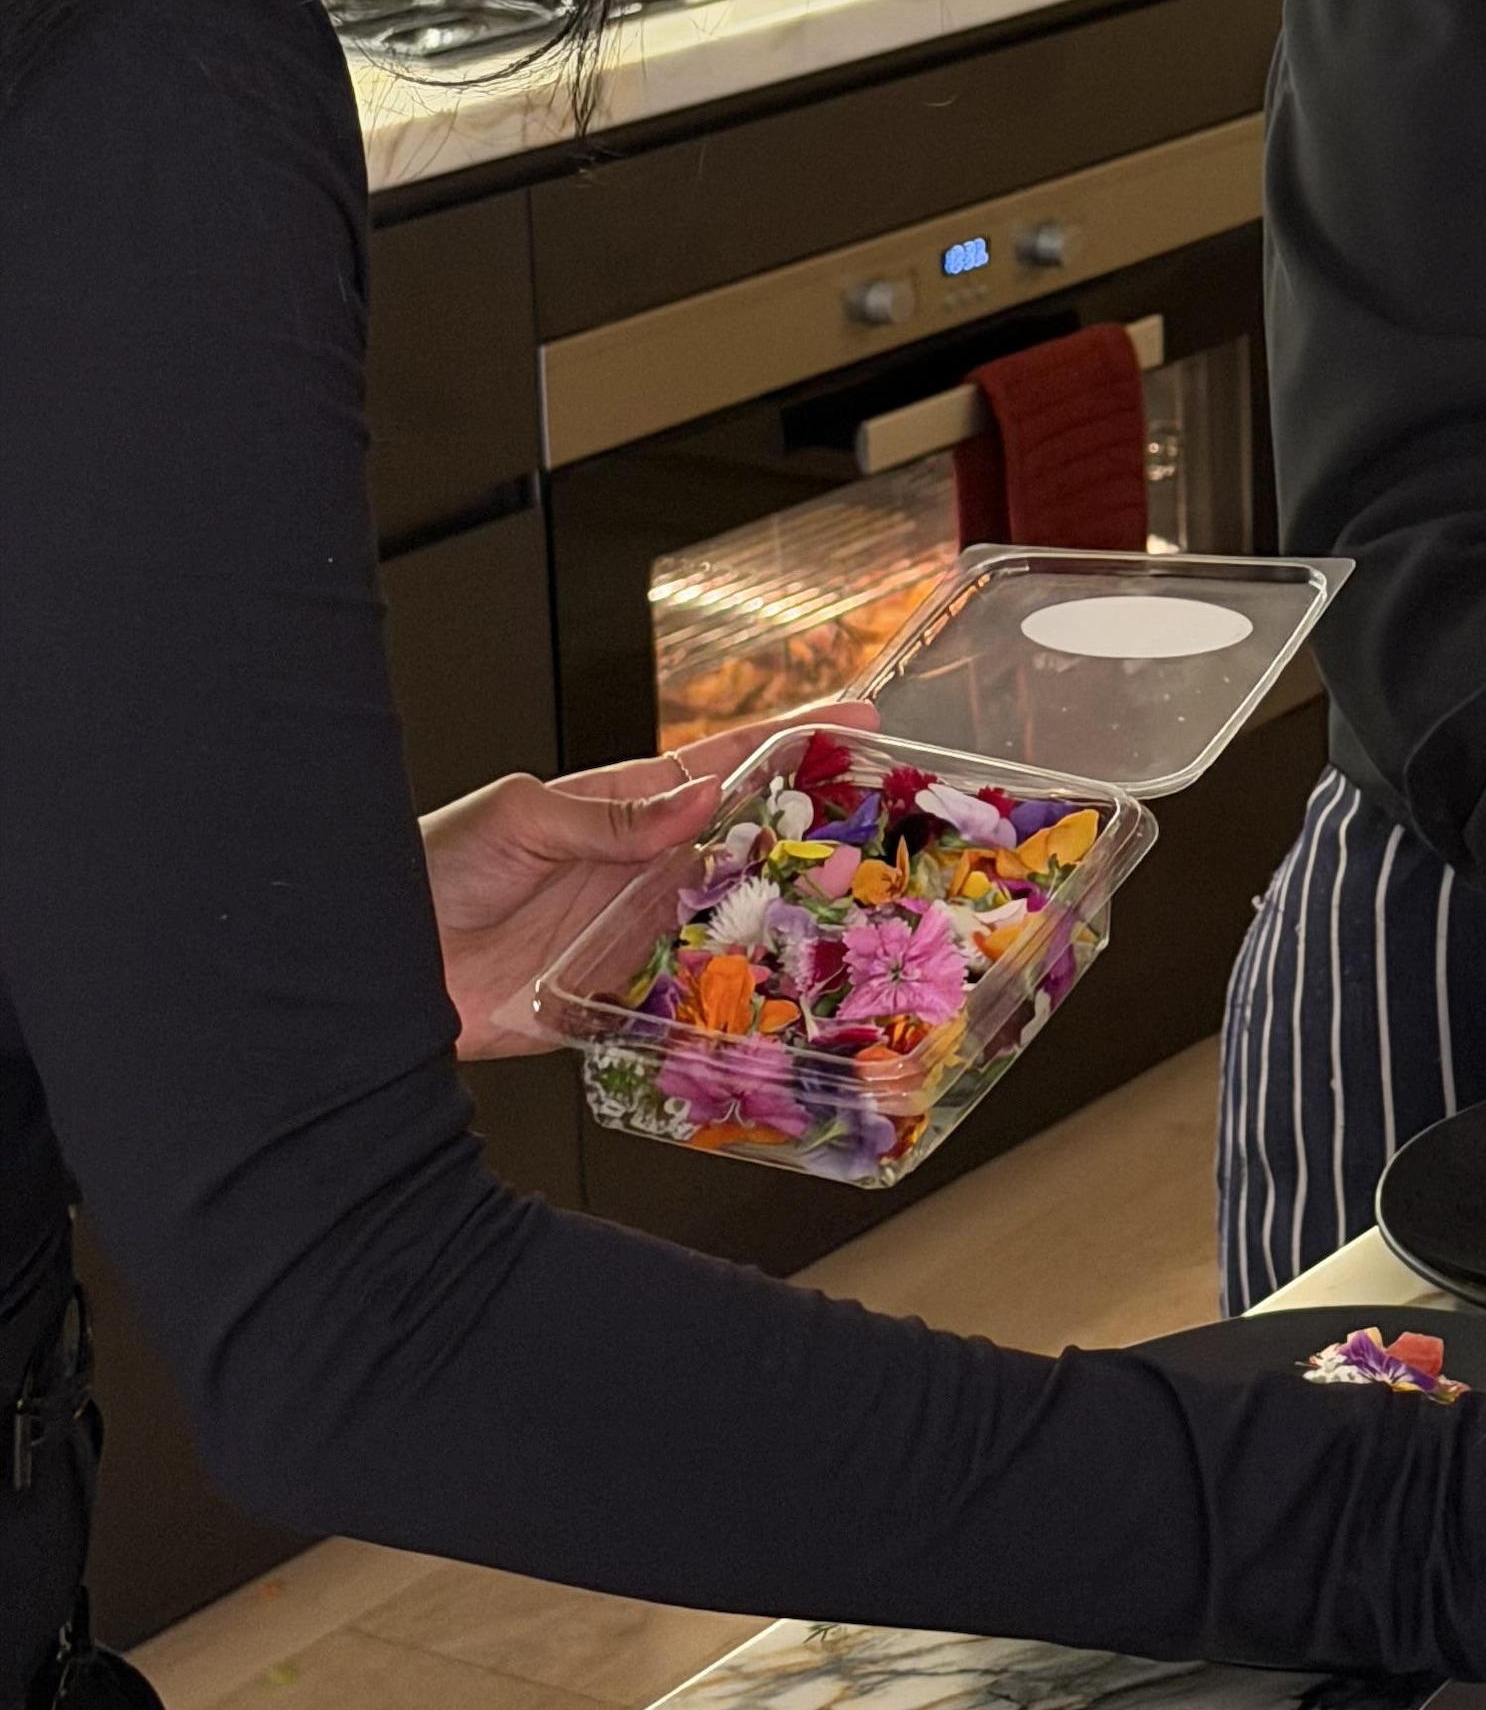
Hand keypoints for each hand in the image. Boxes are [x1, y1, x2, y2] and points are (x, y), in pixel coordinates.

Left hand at [422, 703, 876, 1058]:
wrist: (378, 962)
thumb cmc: (433, 867)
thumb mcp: (519, 820)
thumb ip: (612, 819)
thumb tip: (701, 798)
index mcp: (621, 806)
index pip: (722, 764)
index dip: (790, 738)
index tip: (859, 717)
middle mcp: (642, 866)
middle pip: (745, 841)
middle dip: (813, 828)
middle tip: (884, 822)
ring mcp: (637, 928)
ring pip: (733, 916)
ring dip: (788, 913)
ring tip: (858, 908)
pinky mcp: (621, 993)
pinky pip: (692, 991)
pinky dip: (736, 990)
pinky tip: (784, 991)